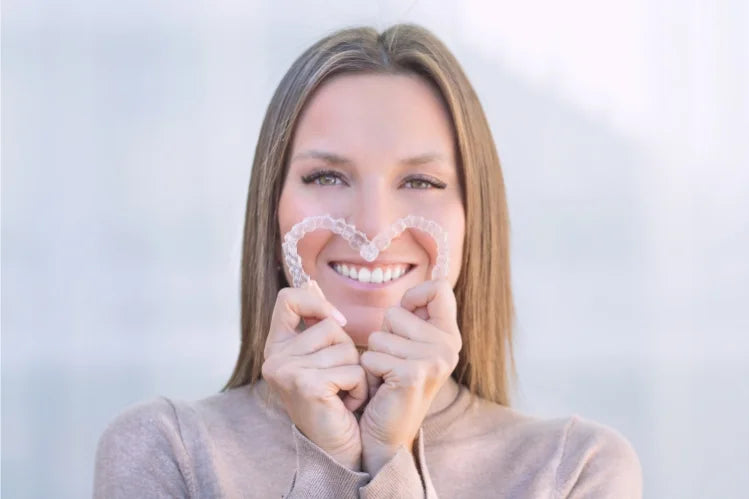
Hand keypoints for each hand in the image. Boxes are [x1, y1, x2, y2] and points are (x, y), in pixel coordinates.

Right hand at [262, 280, 367, 470]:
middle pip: (328, 325)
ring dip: (356, 372)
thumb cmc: (337, 399)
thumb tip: (313, 284)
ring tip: (343, 394)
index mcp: (276, 346)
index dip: (317, 304)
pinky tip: (346, 405)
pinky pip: (352, 369)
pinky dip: (359, 388)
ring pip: (344, 348)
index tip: (337, 323)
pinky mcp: (305, 385)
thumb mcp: (325, 355)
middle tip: (338, 381)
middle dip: (347, 351)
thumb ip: (317, 322)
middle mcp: (273, 358)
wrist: (340, 448)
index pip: (288, 298)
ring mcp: (286, 371)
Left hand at [358, 278, 461, 475]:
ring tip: (386, 376)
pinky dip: (368, 370)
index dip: (413, 296)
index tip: (404, 318)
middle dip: (384, 334)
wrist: (388, 436)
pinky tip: (381, 387)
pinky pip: (372, 355)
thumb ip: (413, 318)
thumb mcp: (408, 345)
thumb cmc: (390, 384)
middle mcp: (448, 347)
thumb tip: (411, 289)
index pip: (439, 288)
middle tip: (392, 362)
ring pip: (379, 334)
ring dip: (374, 355)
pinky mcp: (413, 374)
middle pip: (396, 311)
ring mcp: (433, 361)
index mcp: (450, 336)